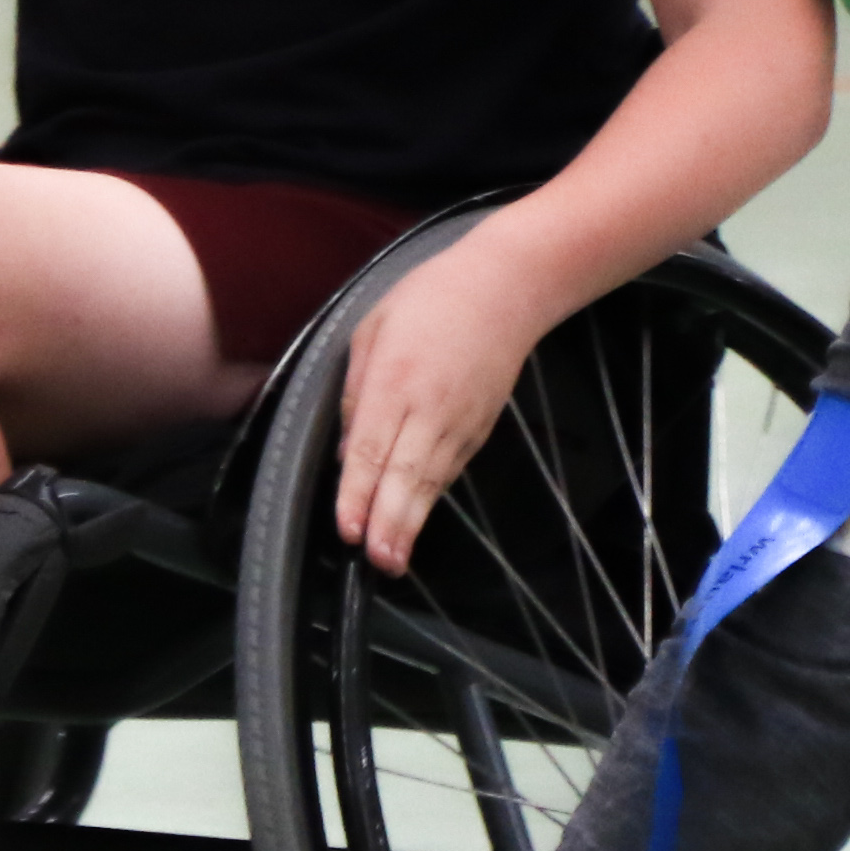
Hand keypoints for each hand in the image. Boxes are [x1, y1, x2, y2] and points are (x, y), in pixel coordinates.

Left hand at [337, 230, 566, 572]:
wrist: (504, 289)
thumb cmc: (428, 300)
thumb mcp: (371, 330)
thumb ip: (353, 390)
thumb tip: (345, 449)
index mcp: (394, 381)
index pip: (370, 448)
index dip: (357, 493)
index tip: (347, 529)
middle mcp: (428, 409)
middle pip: (405, 476)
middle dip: (388, 523)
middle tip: (377, 561)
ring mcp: (460, 423)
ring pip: (430, 483)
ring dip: (411, 524)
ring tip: (393, 560)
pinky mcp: (479, 430)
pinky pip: (448, 471)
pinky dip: (430, 501)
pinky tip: (413, 525)